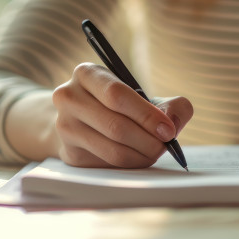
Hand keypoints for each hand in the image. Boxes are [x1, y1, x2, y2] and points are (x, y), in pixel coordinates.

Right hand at [51, 63, 193, 167]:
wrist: (80, 121)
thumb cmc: (119, 107)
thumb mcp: (142, 96)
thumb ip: (170, 105)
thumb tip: (174, 123)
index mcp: (86, 73)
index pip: (116, 95)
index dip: (146, 115)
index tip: (168, 130)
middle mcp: (68, 97)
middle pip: (115, 126)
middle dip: (148, 140)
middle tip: (165, 145)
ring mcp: (64, 127)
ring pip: (112, 150)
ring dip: (142, 155)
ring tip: (155, 152)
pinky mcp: (69, 153)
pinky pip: (107, 164)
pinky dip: (130, 164)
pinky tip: (138, 157)